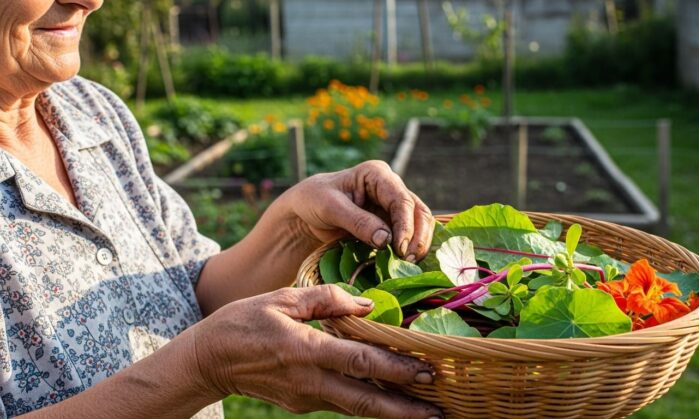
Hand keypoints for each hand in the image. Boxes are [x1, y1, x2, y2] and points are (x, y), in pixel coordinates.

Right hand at [191, 285, 442, 418]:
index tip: (426, 372)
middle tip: (438, 409)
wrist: (208, 361)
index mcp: (306, 350)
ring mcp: (306, 398)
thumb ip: (327, 298)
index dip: (395, 369)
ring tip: (425, 411)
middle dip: (404, 408)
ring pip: (357, 409)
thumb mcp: (282, 298)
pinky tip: (390, 402)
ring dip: (391, 412)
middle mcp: (309, 381)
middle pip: (366, 401)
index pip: (360, 362)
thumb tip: (367, 305)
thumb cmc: (243, 322)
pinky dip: (369, 405)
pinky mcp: (302, 404)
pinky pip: (342, 405)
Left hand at [283, 160, 433, 260]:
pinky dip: (409, 249)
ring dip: (417, 244)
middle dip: (417, 236)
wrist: (305, 212)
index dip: (405, 225)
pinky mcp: (391, 224)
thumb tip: (386, 239)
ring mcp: (392, 206)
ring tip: (408, 264)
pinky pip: (409, 236)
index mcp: (377, 174)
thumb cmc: (314, 200)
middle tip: (408, 259)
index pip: (401, 199)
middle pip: (417, 211)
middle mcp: (391, 187)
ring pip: (419, 224)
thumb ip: (358, 222)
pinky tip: (405, 264)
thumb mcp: (330, 208)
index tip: (399, 248)